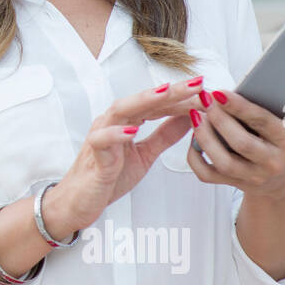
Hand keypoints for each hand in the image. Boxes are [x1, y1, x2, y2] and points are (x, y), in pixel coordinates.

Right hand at [51, 76, 203, 231]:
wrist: (78, 201)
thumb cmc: (108, 177)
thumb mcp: (145, 155)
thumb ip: (164, 136)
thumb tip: (189, 117)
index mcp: (126, 121)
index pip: (157, 104)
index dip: (182, 97)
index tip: (206, 91)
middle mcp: (112, 122)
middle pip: (143, 100)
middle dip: (171, 91)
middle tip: (197, 83)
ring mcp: (100, 136)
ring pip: (121, 110)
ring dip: (145, 101)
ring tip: (168, 93)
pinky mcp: (93, 155)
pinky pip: (101, 139)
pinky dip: (116, 133)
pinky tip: (133, 130)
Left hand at [187, 65, 284, 197]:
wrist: (279, 180)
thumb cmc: (284, 138)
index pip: (262, 122)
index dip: (239, 107)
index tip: (219, 92)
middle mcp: (273, 162)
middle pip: (241, 143)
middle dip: (219, 120)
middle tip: (203, 99)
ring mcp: (253, 177)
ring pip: (222, 161)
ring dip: (204, 137)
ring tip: (195, 115)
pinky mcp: (234, 185)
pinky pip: (208, 175)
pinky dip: (195, 157)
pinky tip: (192, 137)